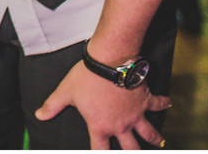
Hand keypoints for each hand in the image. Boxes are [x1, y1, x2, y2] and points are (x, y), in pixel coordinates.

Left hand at [35, 61, 169, 149]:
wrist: (110, 61)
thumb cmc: (86, 77)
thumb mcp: (65, 92)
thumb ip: (53, 106)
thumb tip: (39, 115)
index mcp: (100, 126)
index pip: (100, 149)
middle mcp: (120, 125)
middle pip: (130, 148)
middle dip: (133, 152)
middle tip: (136, 153)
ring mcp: (136, 114)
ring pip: (149, 133)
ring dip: (154, 138)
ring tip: (158, 142)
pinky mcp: (146, 100)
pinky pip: (159, 104)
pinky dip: (164, 103)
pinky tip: (168, 103)